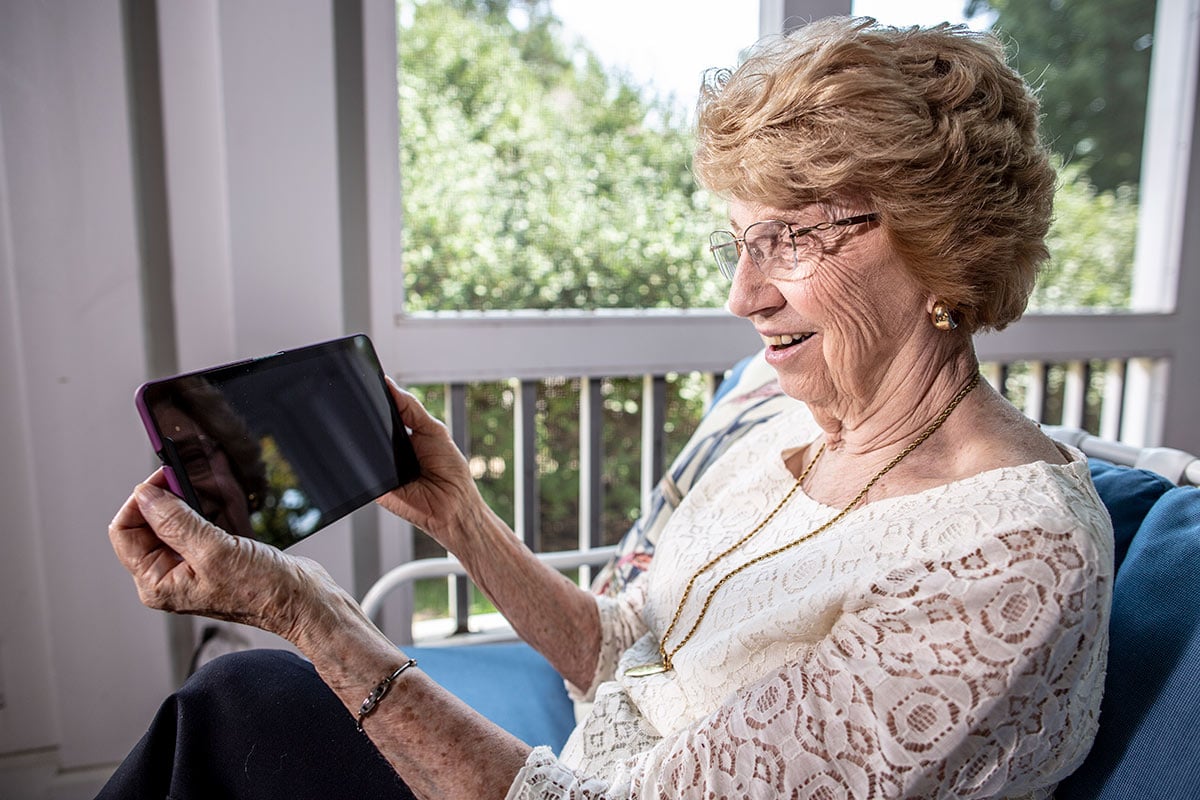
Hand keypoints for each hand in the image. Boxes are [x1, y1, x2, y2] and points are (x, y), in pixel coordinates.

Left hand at [108, 470, 331, 641]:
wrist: (301, 600)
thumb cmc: (261, 590)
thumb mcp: (214, 551)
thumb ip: (176, 522)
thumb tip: (146, 495)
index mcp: (157, 582)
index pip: (124, 531)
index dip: (141, 500)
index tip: (164, 477)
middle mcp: (169, 574)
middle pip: (148, 522)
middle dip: (168, 497)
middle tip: (189, 478)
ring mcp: (190, 564)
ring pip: (175, 519)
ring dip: (191, 500)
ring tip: (212, 491)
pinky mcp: (212, 555)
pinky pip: (199, 522)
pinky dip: (209, 507)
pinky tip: (225, 503)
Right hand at [376, 380, 484, 546]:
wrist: (454, 506)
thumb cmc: (450, 470)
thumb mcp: (434, 429)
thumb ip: (411, 408)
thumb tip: (390, 385)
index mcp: (402, 436)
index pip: (381, 415)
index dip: (372, 401)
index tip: (363, 382)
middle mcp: (388, 452)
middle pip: (368, 430)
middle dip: (366, 417)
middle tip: (366, 406)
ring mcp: (380, 470)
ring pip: (362, 450)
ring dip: (366, 441)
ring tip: (382, 439)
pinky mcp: (375, 487)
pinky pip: (362, 472)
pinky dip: (366, 463)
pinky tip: (377, 459)